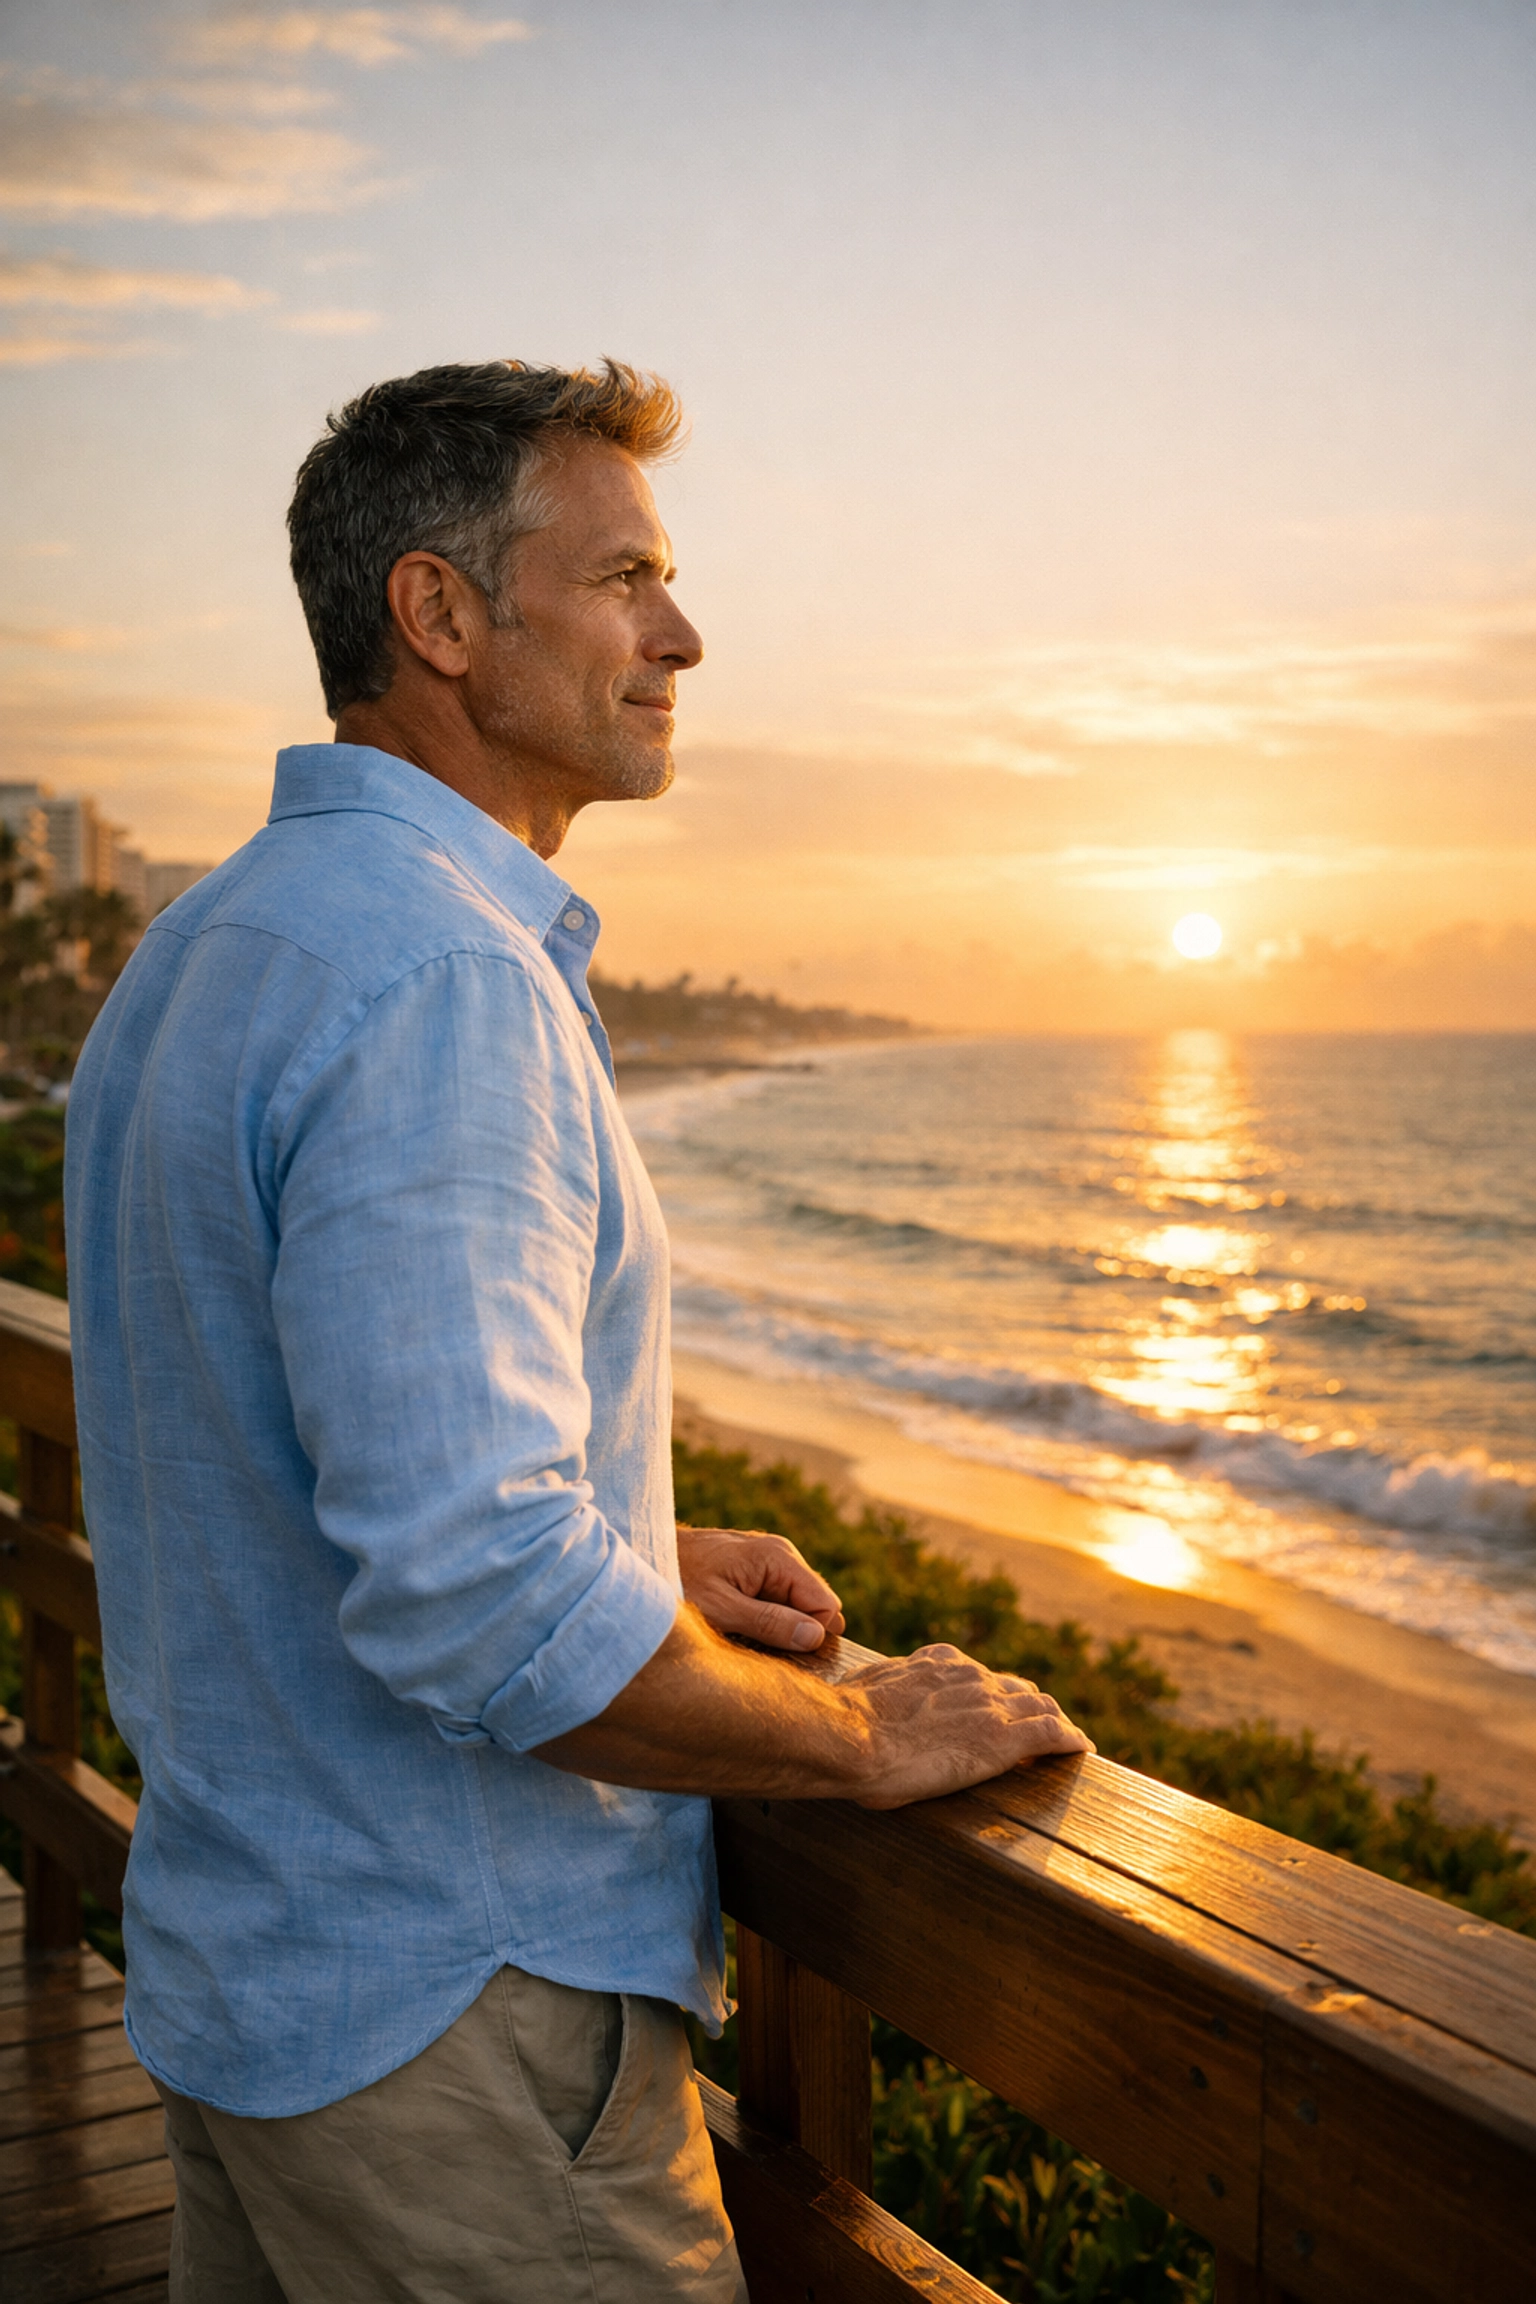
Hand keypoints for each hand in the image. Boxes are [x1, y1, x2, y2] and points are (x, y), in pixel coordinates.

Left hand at [676, 1525, 845, 1653]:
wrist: (641, 1553)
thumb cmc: (675, 1580)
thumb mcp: (722, 1610)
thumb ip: (770, 1623)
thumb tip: (816, 1636)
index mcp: (778, 1557)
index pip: (826, 1605)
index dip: (810, 1636)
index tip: (778, 1653)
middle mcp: (779, 1554)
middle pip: (812, 1607)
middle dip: (793, 1632)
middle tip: (754, 1646)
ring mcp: (765, 1561)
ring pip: (793, 1607)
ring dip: (774, 1628)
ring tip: (737, 1633)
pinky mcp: (751, 1570)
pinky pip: (773, 1601)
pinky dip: (759, 1619)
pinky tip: (732, 1624)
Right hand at [842, 1643, 1093, 1807]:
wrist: (847, 1736)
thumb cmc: (842, 1722)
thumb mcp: (865, 1691)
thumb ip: (881, 1691)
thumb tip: (864, 1698)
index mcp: (939, 1664)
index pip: (982, 1675)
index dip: (996, 1694)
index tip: (999, 1711)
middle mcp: (971, 1677)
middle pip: (1018, 1688)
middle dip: (1030, 1707)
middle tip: (1040, 1730)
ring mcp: (991, 1706)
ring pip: (1042, 1707)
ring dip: (1056, 1723)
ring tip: (1067, 1742)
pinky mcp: (1004, 1740)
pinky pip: (1054, 1734)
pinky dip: (1072, 1741)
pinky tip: (1083, 1750)